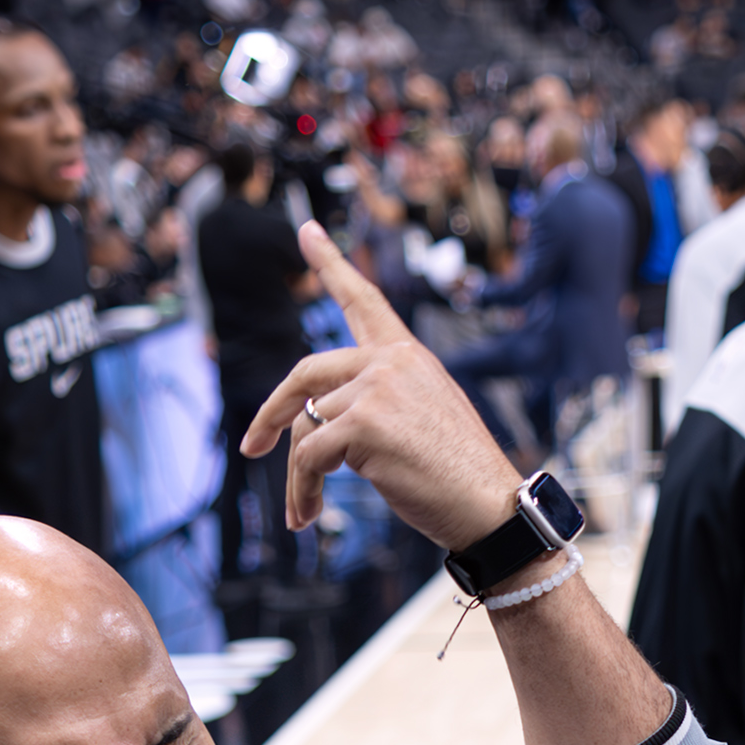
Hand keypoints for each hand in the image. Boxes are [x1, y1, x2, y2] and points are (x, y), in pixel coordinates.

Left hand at [240, 220, 520, 540]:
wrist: (492, 508)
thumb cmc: (461, 477)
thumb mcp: (422, 419)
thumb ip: (377, 400)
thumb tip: (318, 418)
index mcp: (408, 356)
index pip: (364, 300)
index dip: (330, 264)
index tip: (307, 230)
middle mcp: (390, 362)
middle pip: (305, 373)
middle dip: (272, 413)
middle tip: (252, 445)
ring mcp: (375, 388)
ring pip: (306, 428)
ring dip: (299, 476)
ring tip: (306, 511)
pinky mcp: (361, 424)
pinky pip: (307, 457)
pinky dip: (302, 490)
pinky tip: (310, 514)